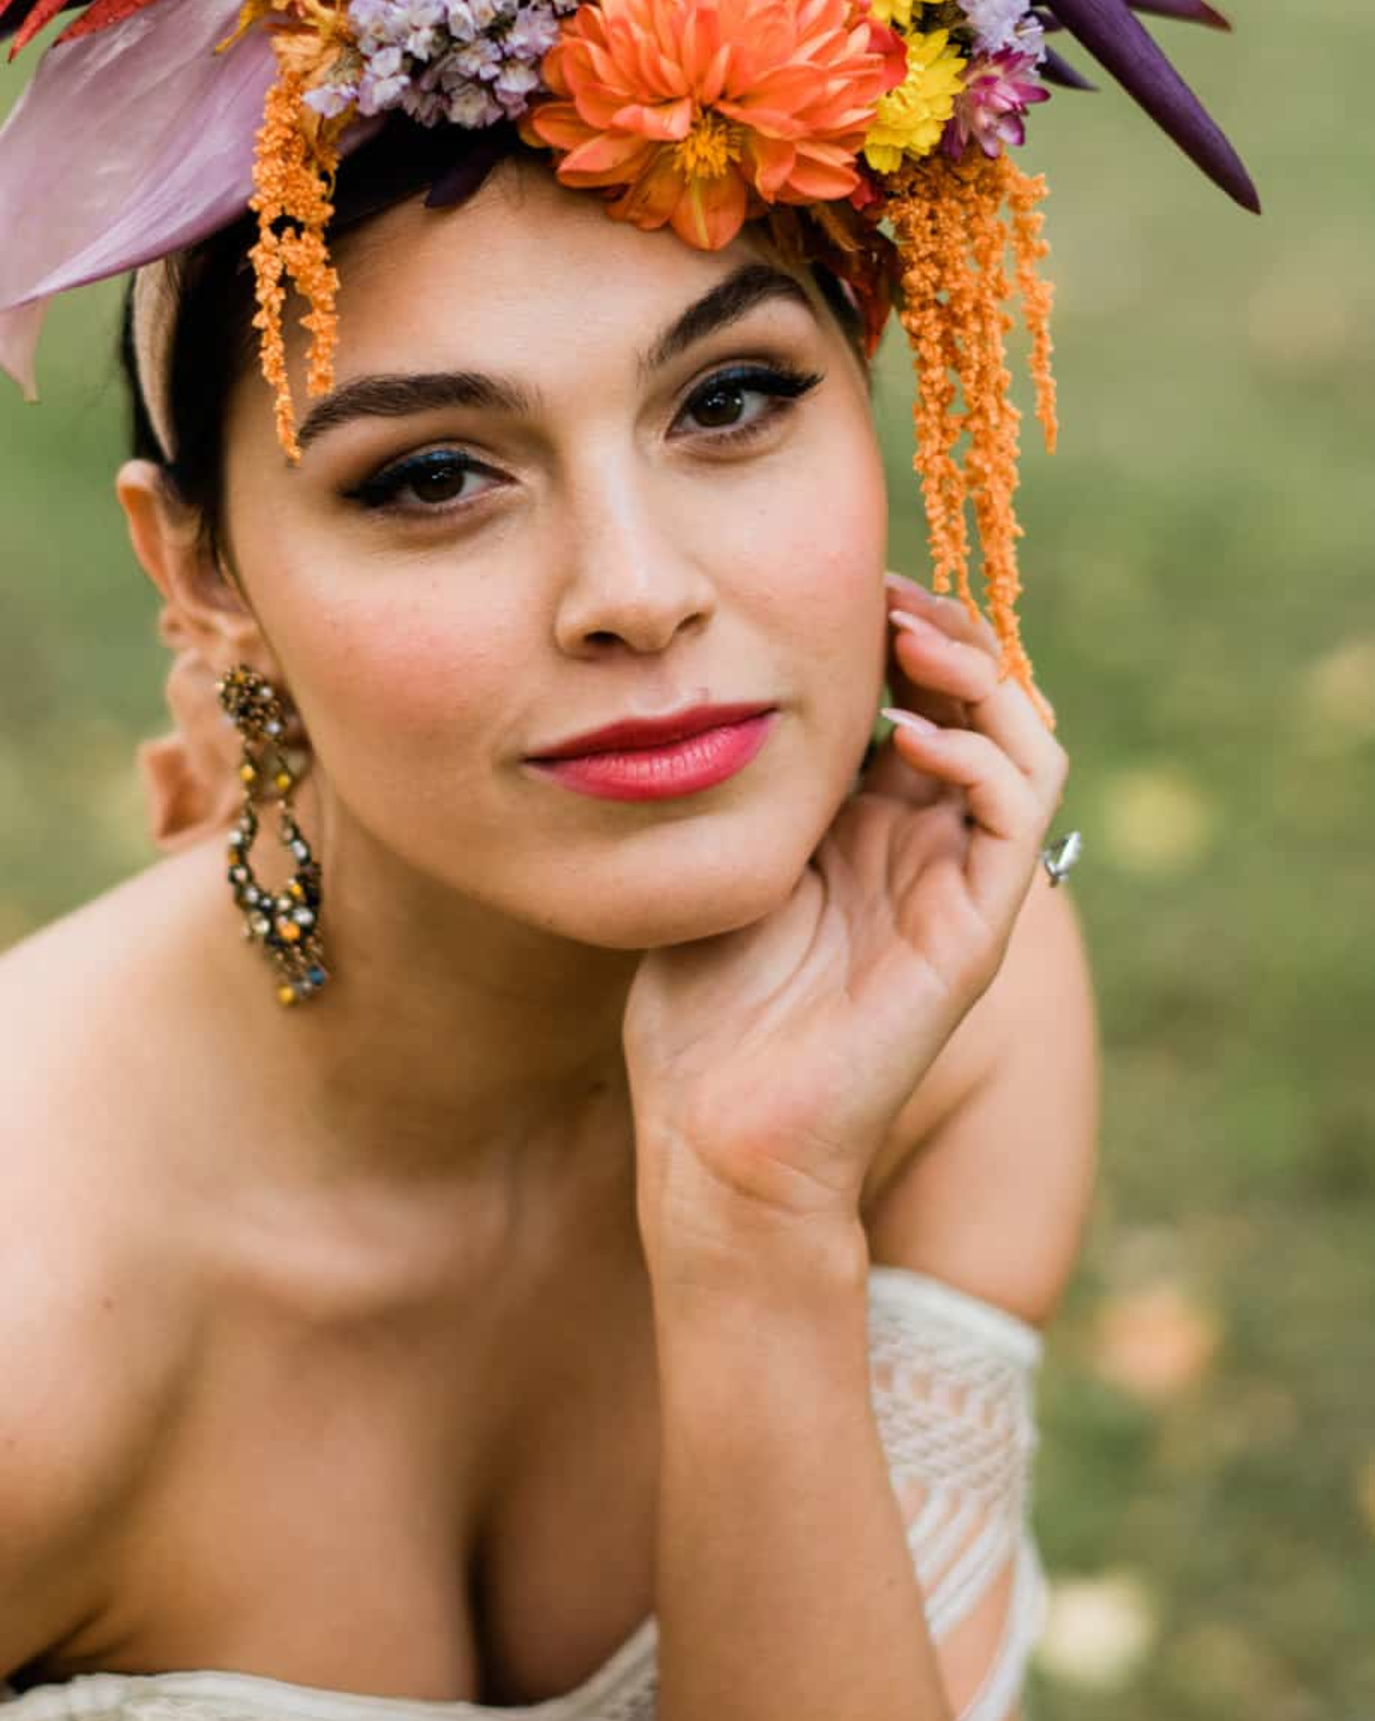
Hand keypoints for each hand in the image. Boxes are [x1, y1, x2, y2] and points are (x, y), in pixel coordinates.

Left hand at [625, 572, 1071, 1256]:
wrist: (716, 1137)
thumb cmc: (696, 1016)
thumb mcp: (709, 861)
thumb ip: (742, 784)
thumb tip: (721, 683)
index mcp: (857, 830)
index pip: (911, 698)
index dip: (892, 632)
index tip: (843, 583)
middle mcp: (919, 848)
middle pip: (977, 703)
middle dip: (942, 633)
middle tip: (886, 594)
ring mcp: (954, 887)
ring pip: (1023, 741)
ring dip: (980, 674)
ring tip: (911, 640)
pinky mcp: (974, 929)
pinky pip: (1020, 811)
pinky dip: (986, 752)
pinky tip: (914, 735)